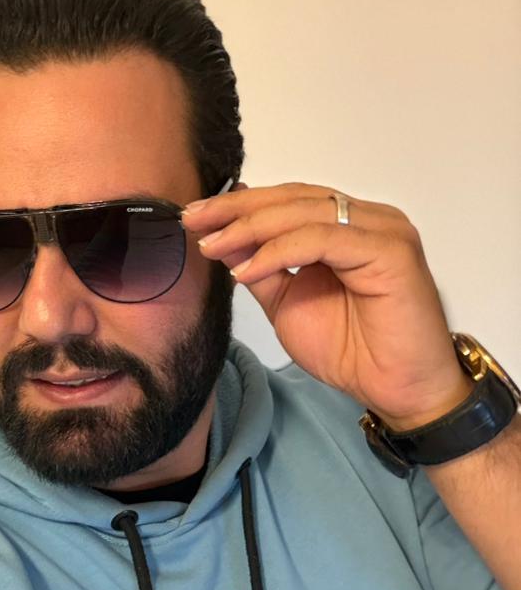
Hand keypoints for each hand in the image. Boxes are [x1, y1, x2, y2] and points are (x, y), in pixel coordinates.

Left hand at [182, 181, 473, 429]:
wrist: (396, 391)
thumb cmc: (352, 351)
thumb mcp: (287, 303)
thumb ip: (261, 268)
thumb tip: (223, 238)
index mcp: (347, 225)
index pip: (287, 201)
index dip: (239, 206)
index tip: (194, 217)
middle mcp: (368, 219)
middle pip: (293, 198)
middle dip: (237, 209)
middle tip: (193, 219)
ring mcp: (383, 230)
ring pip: (305, 213)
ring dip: (251, 228)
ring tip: (212, 245)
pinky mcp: (391, 250)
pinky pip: (323, 239)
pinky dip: (280, 250)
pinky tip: (247, 269)